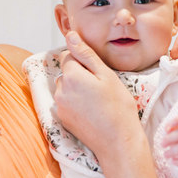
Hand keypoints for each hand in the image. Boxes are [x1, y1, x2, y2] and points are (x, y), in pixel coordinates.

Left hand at [53, 31, 141, 161]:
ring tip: (97, 101)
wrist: (118, 142)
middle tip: (101, 88)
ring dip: (77, 89)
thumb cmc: (118, 107)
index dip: (84, 61)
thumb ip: (86, 54)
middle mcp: (60, 90)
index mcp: (71, 76)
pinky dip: (76, 103)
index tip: (98, 73)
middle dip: (80, 75)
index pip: (69, 55)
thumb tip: (71, 35)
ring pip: (66, 87)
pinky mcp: (62, 119)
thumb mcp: (106, 75)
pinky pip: (66, 102)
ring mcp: (60, 106)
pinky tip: (92, 111)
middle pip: (66, 72)